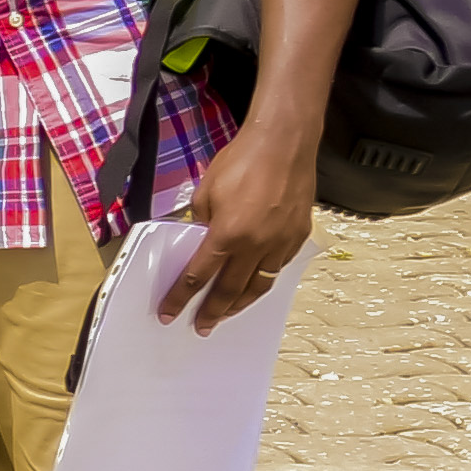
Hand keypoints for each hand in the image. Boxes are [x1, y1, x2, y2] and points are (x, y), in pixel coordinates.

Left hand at [159, 116, 317, 328]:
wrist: (284, 143)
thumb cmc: (242, 161)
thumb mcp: (206, 192)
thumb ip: (200, 221)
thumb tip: (198, 239)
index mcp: (227, 235)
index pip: (197, 276)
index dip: (181, 298)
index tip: (171, 313)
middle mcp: (256, 245)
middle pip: (230, 290)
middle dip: (213, 312)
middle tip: (202, 326)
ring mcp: (281, 242)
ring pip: (260, 285)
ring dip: (241, 303)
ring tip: (227, 314)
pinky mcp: (298, 235)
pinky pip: (279, 267)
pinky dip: (265, 280)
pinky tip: (256, 284)